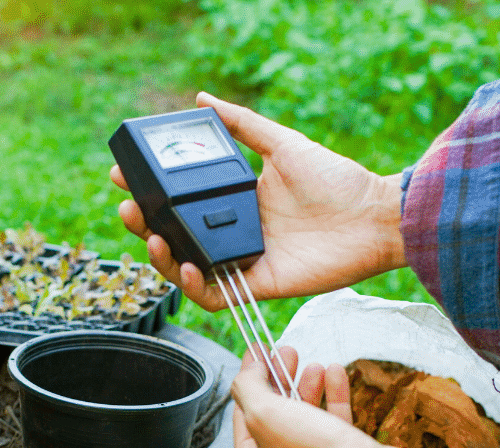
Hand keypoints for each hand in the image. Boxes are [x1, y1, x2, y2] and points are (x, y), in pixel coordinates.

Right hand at [110, 92, 406, 311]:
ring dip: (161, 258)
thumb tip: (202, 100)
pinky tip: (186, 267)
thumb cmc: (337, 181)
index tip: (125, 176)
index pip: (181, 201)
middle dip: (144, 224)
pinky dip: (194, 287)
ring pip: (186, 269)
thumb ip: (243, 125)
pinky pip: (215, 296)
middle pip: (175, 236)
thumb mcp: (282, 144)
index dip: (150, 192)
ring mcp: (244, 261)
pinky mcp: (258, 286)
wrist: (374, 217)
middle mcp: (234, 233)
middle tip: (128, 207)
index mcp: (235, 201)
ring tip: (151, 236)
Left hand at [230, 346, 409, 447]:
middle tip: (287, 354)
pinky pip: (330, 430)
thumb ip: (248, 387)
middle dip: (282, 382)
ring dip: (308, 389)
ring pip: (304, 423)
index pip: (242, 418)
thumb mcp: (266, 414)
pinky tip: (335, 374)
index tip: (258, 354)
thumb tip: (247, 370)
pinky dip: (332, 400)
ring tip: (314, 364)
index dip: (250, 381)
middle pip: (273, 419)